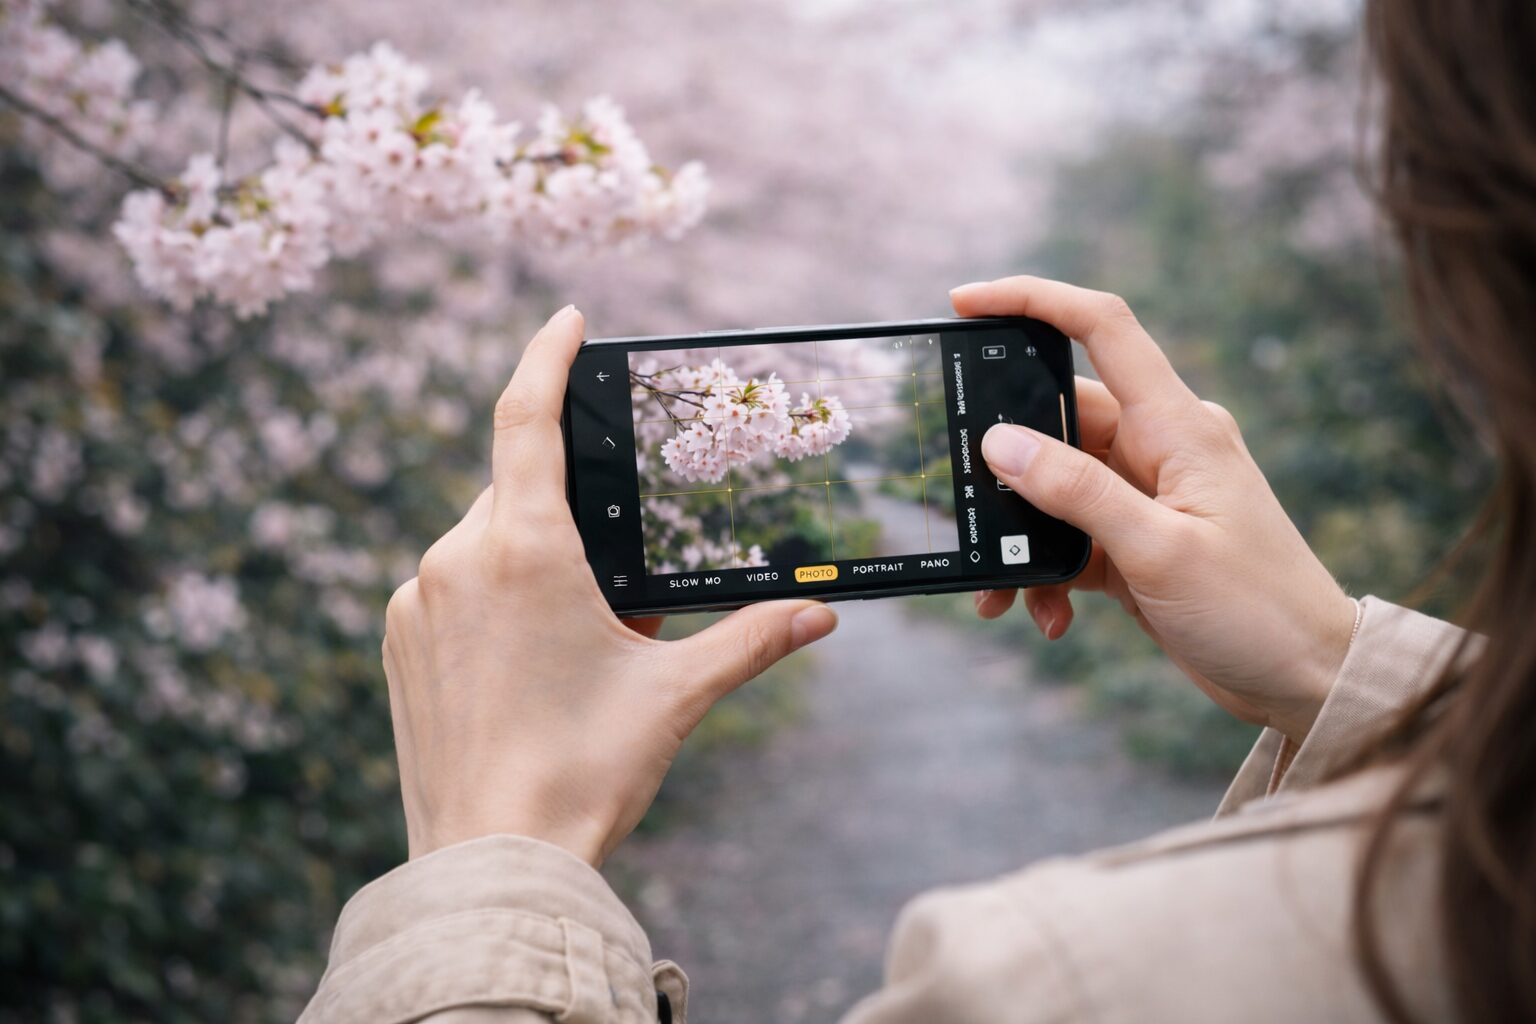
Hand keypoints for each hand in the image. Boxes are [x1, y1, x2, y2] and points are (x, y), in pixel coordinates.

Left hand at [382, 305, 838, 865]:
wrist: (490, 861)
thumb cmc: (582, 772)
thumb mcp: (676, 694)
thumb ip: (751, 639)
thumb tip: (821, 614)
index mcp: (522, 549)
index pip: (524, 416)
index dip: (545, 355)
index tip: (565, 319)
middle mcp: (454, 559)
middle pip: (516, 490)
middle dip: (569, 513)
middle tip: (618, 582)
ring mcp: (414, 602)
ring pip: (482, 542)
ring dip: (532, 562)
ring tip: (579, 640)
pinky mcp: (396, 643)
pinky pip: (450, 588)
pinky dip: (493, 598)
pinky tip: (529, 664)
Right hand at [951, 277, 1356, 742]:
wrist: (1308, 681)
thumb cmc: (1258, 611)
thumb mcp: (1159, 551)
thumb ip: (1077, 493)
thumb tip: (1001, 444)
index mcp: (1177, 427)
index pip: (1102, 329)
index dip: (1034, 300)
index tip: (967, 303)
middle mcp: (1160, 448)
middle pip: (1058, 420)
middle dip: (1004, 465)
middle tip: (963, 503)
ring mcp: (1147, 495)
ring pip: (1053, 487)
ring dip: (1022, 536)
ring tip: (1004, 591)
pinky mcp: (1135, 541)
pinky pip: (1068, 536)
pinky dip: (1046, 571)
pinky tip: (1047, 615)